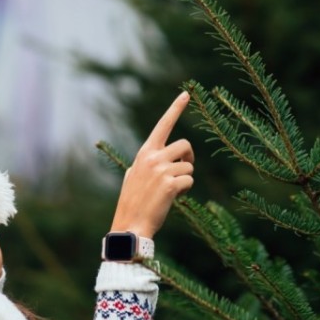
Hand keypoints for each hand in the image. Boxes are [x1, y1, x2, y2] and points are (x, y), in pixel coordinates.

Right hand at [110, 92, 194, 238]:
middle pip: (185, 145)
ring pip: (189, 165)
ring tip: (171, 191)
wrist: (130, 225)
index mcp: (144, 153)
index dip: (175, 108)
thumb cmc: (133, 202)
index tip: (186, 94)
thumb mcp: (133, 175)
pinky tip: (172, 199)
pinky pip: (189, 181)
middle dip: (188, 157)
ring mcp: (161, 170)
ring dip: (185, 178)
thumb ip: (146, 162)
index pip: (162, 125)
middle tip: (183, 170)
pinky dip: (185, 191)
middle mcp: (152, 157)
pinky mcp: (170, 184)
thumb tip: (158, 156)